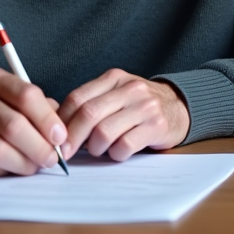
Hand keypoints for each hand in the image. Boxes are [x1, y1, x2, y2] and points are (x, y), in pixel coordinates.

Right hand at [0, 66, 66, 177]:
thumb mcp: (10, 95)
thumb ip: (38, 107)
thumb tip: (61, 133)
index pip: (26, 95)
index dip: (47, 120)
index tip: (61, 137)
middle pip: (13, 126)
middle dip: (39, 147)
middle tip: (52, 159)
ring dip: (22, 163)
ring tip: (34, 166)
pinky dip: (2, 171)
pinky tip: (10, 168)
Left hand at [57, 69, 189, 160]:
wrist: (179, 107)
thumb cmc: (139, 106)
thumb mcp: (116, 94)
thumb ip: (91, 104)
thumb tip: (58, 128)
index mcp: (114, 78)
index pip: (77, 98)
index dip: (61, 122)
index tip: (54, 139)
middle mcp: (130, 88)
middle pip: (88, 114)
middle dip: (72, 139)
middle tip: (66, 154)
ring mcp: (145, 106)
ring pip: (104, 132)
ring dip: (95, 148)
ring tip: (100, 150)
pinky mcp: (157, 126)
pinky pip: (125, 146)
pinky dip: (116, 155)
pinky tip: (119, 152)